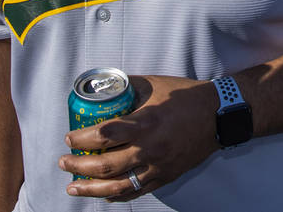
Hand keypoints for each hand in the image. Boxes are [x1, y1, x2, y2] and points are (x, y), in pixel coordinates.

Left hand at [60, 74, 218, 200]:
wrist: (218, 115)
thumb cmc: (187, 97)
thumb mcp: (157, 85)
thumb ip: (131, 87)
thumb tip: (107, 88)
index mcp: (146, 122)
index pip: (104, 135)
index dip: (81, 138)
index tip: (69, 137)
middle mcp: (149, 148)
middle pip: (105, 165)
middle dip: (78, 166)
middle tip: (64, 162)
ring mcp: (157, 166)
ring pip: (117, 186)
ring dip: (90, 188)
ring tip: (73, 186)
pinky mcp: (165, 176)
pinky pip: (135, 192)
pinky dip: (115, 196)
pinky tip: (102, 195)